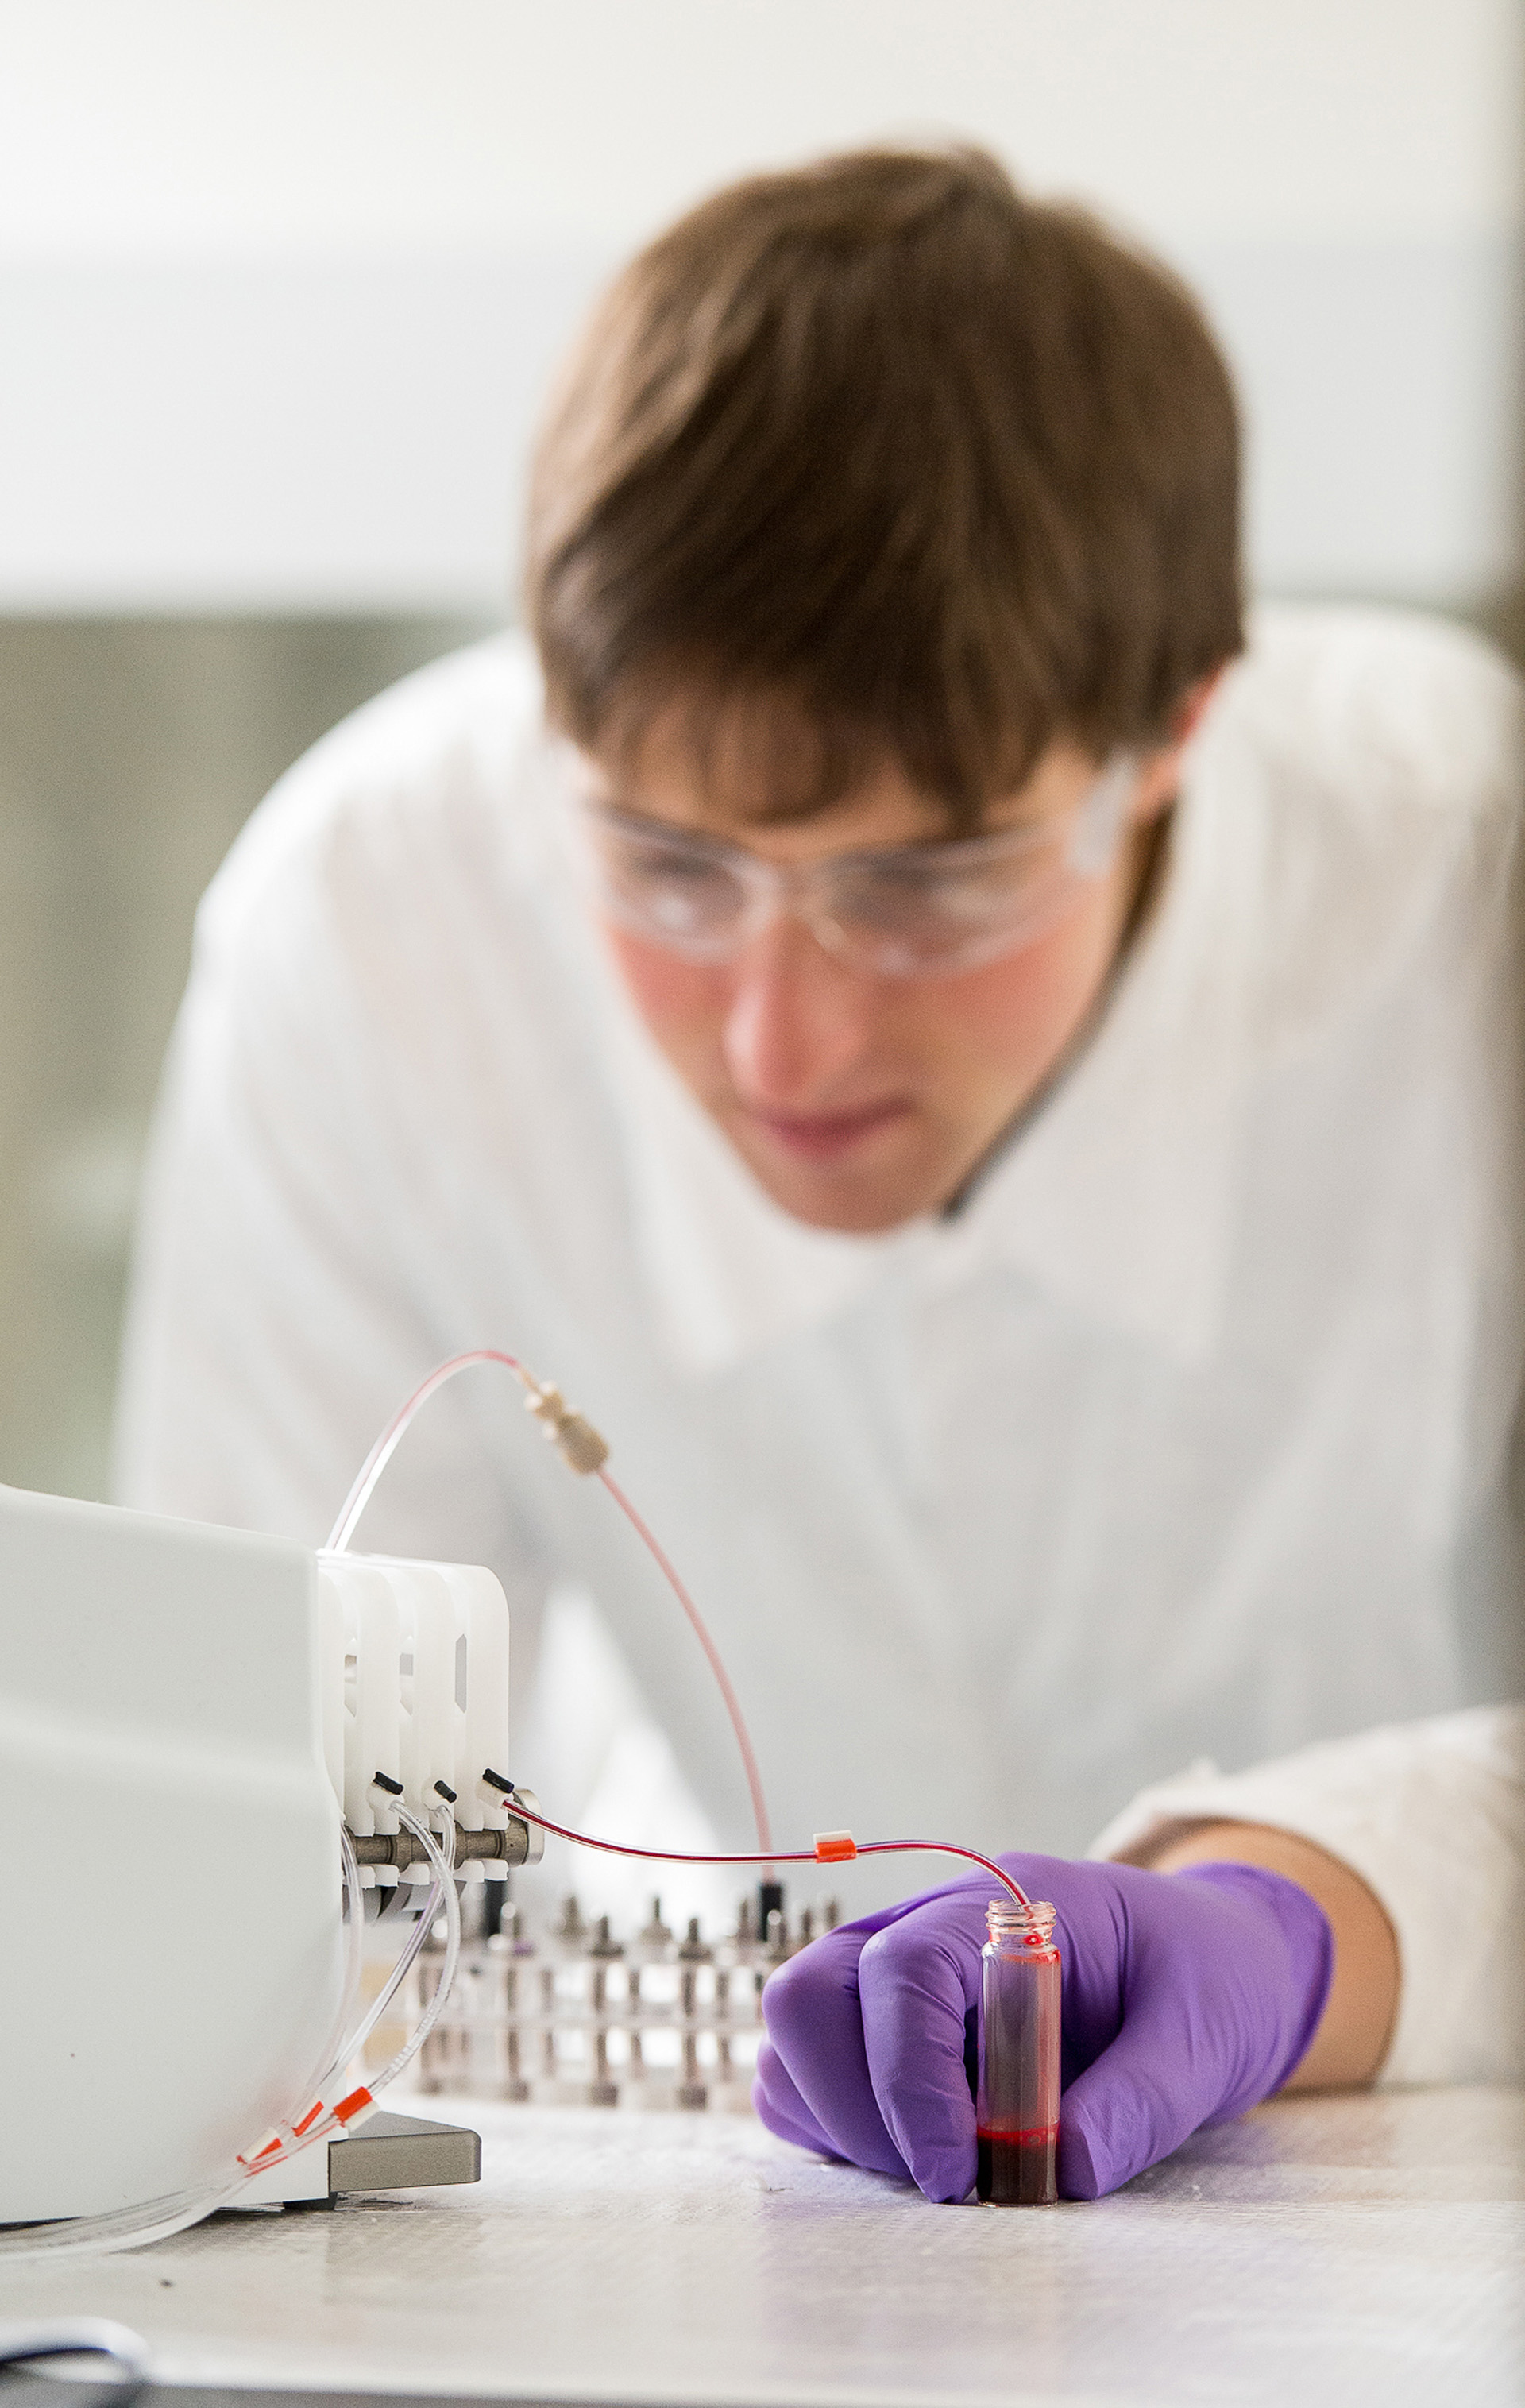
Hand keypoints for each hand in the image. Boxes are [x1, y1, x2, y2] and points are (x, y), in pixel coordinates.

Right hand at [755, 1853, 1332, 2200]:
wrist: (1206, 1965)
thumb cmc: (1205, 1979)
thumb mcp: (1204, 2037)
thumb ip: (1142, 2099)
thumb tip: (1061, 2170)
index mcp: (1000, 1904)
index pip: (900, 1973)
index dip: (911, 2080)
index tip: (960, 2174)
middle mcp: (920, 1927)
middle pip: (807, 1996)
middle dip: (857, 2109)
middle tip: (949, 2183)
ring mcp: (889, 1977)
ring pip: (794, 2043)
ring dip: (844, 2124)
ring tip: (945, 2171)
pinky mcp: (882, 2031)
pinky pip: (808, 2080)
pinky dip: (841, 2133)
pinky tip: (925, 2157)